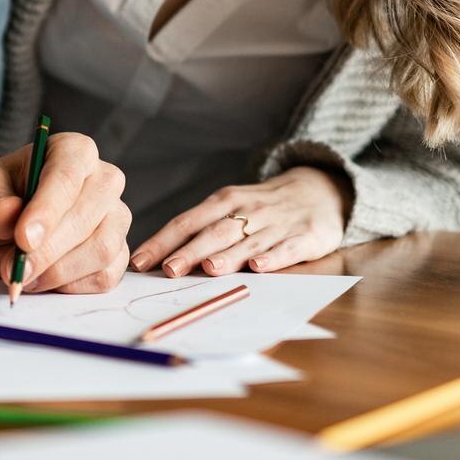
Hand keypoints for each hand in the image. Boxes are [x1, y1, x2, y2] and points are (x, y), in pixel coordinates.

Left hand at [0, 132, 130, 293]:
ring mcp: (116, 217)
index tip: (23, 239)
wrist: (2, 235)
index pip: (67, 175)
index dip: (47, 209)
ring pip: (101, 249)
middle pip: (87, 216)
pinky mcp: (119, 252)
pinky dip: (70, 287)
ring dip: (57, 272)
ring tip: (23, 275)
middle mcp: (103, 179)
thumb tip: (7, 215)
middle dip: (47, 250)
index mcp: (72, 150)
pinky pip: (105, 276)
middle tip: (14, 271)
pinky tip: (45, 281)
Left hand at [130, 166, 350, 277]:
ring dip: (227, 255)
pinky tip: (258, 266)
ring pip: (247, 241)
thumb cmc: (264, 206)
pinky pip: (286, 248)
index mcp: (224, 201)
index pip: (187, 221)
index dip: (163, 242)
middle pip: (213, 232)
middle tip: (168, 270)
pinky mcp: (305, 236)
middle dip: (190, 251)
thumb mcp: (232, 207)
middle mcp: (247, 210)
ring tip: (208, 269)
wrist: (320, 189)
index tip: (139, 262)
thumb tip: (161, 257)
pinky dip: (272, 257)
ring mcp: (276, 223)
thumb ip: (202, 229)